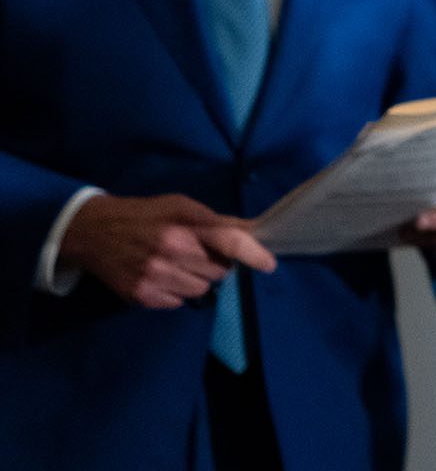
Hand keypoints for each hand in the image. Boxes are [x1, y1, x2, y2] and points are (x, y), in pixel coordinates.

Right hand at [57, 194, 275, 309]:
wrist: (93, 232)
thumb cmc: (144, 215)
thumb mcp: (179, 206)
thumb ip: (215, 220)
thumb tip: (251, 231)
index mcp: (184, 225)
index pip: (229, 241)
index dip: (253, 254)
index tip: (269, 264)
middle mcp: (172, 252)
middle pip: (220, 271)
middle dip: (215, 263)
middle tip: (196, 252)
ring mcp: (155, 277)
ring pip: (202, 290)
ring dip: (197, 280)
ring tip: (177, 264)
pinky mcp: (141, 296)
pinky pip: (179, 302)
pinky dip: (177, 292)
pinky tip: (162, 275)